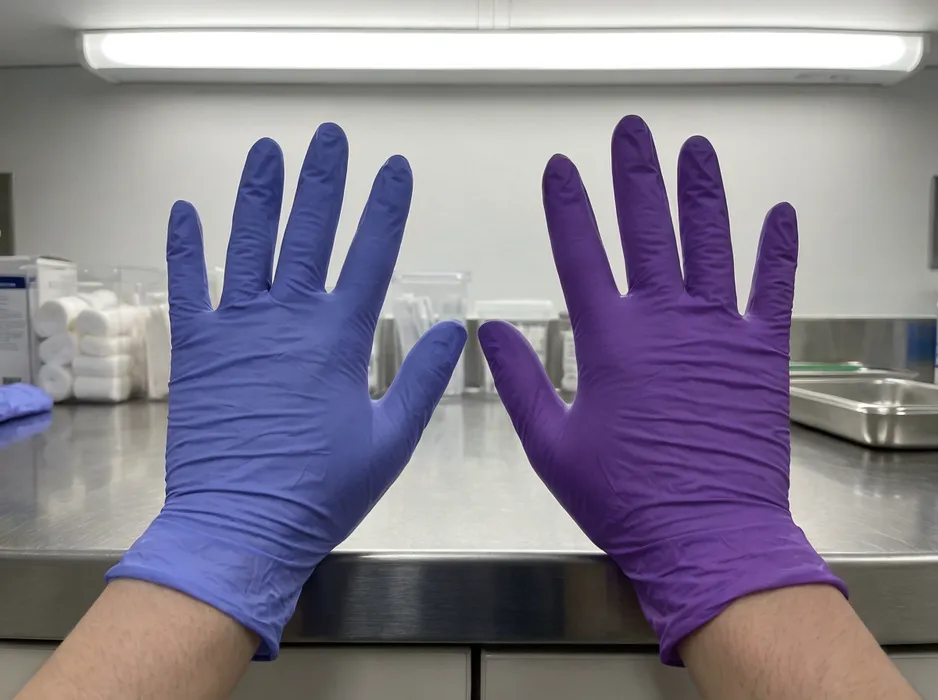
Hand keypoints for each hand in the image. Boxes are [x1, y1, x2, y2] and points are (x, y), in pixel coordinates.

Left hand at [108, 124, 465, 658]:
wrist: (243, 525)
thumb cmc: (322, 490)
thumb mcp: (391, 439)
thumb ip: (423, 379)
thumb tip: (457, 330)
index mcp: (339, 339)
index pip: (371, 256)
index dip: (386, 208)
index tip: (395, 168)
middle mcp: (288, 319)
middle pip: (310, 234)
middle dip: (324, 181)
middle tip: (330, 136)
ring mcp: (238, 329)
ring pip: (250, 245)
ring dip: (261, 194)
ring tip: (268, 149)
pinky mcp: (197, 348)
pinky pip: (189, 286)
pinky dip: (186, 248)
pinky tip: (185, 211)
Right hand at [479, 115, 843, 664]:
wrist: (705, 534)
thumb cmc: (623, 497)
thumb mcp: (551, 445)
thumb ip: (520, 383)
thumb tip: (490, 331)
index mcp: (609, 341)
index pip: (580, 255)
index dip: (567, 207)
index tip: (559, 167)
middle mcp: (664, 321)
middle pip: (647, 231)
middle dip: (635, 176)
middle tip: (632, 131)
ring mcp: (717, 332)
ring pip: (710, 244)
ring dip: (701, 193)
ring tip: (695, 149)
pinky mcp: (760, 352)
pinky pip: (773, 289)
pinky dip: (778, 251)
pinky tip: (781, 214)